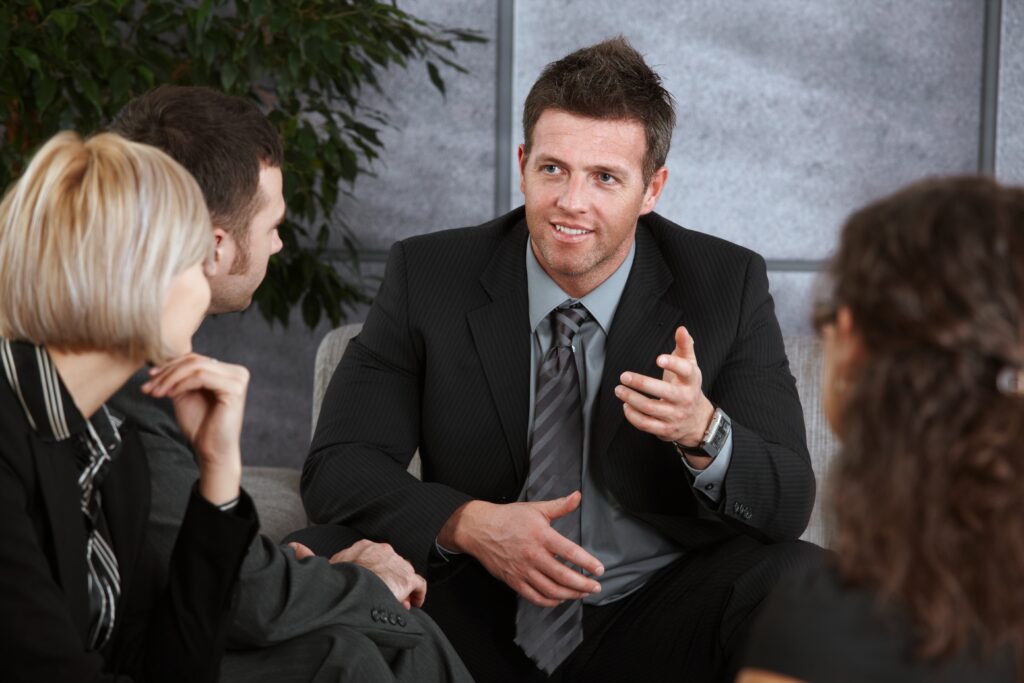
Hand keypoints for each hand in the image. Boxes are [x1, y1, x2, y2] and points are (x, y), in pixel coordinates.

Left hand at [142, 353, 248, 503]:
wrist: (212, 451)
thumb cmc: (202, 427)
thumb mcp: (186, 395)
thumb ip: (179, 378)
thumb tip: (159, 363)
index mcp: (228, 372)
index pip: (195, 359)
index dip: (170, 366)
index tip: (149, 378)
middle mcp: (237, 373)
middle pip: (195, 361)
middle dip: (167, 373)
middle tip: (148, 386)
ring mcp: (238, 380)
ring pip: (196, 367)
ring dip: (170, 378)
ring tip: (156, 392)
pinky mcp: (234, 389)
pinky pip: (201, 377)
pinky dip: (181, 384)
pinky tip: (170, 394)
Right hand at [288, 539, 425, 608]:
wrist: (353, 586)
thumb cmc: (338, 578)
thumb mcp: (324, 566)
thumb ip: (309, 555)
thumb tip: (293, 546)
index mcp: (364, 546)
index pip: (375, 559)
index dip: (374, 575)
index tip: (372, 587)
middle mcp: (384, 551)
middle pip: (391, 567)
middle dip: (388, 583)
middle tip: (384, 598)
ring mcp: (397, 563)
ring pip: (404, 576)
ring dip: (400, 591)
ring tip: (394, 605)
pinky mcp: (407, 578)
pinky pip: (419, 585)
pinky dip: (417, 595)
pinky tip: (412, 605)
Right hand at [438, 492, 603, 606]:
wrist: (479, 529)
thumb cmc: (509, 518)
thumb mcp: (536, 508)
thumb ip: (560, 506)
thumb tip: (577, 496)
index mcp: (541, 535)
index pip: (570, 552)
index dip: (587, 563)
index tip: (599, 570)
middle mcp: (533, 555)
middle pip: (563, 576)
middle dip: (583, 584)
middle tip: (596, 587)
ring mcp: (522, 570)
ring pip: (550, 590)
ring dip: (570, 595)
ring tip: (582, 594)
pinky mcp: (513, 580)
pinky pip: (534, 596)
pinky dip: (549, 601)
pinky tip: (559, 599)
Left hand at [615, 326, 715, 464]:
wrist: (697, 420)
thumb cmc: (688, 387)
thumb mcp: (690, 366)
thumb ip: (684, 346)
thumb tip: (681, 329)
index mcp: (691, 381)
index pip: (686, 371)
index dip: (673, 364)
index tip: (658, 358)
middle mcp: (685, 399)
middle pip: (663, 392)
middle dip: (641, 383)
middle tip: (624, 376)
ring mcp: (675, 416)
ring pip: (651, 408)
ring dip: (631, 399)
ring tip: (619, 390)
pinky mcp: (666, 429)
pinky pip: (646, 424)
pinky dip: (632, 415)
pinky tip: (626, 405)